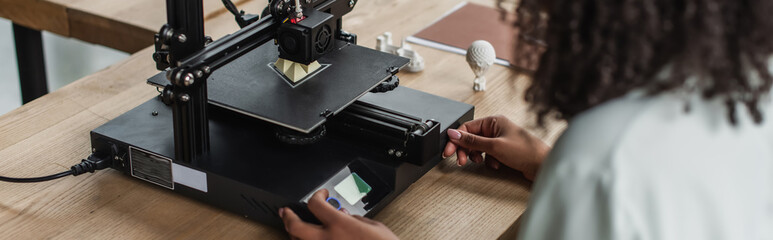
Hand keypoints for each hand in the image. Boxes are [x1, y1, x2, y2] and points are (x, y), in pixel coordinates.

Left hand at [279, 189, 398, 239]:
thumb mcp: (373, 227)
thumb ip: (354, 218)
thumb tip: (343, 214)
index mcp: (340, 226)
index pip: (316, 204)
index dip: (316, 195)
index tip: (321, 195)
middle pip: (295, 226)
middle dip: (287, 216)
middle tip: (286, 211)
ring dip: (293, 233)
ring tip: (293, 227)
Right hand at [443, 115, 549, 180]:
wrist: (543, 165)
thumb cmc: (525, 151)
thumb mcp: (494, 146)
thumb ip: (472, 141)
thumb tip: (454, 134)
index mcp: (493, 121)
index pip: (467, 128)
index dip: (456, 140)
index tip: (448, 151)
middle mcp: (496, 128)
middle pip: (471, 138)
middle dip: (465, 150)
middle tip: (461, 161)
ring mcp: (500, 140)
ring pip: (478, 148)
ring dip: (477, 156)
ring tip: (480, 162)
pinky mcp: (503, 151)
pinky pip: (487, 155)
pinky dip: (488, 161)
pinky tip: (495, 164)